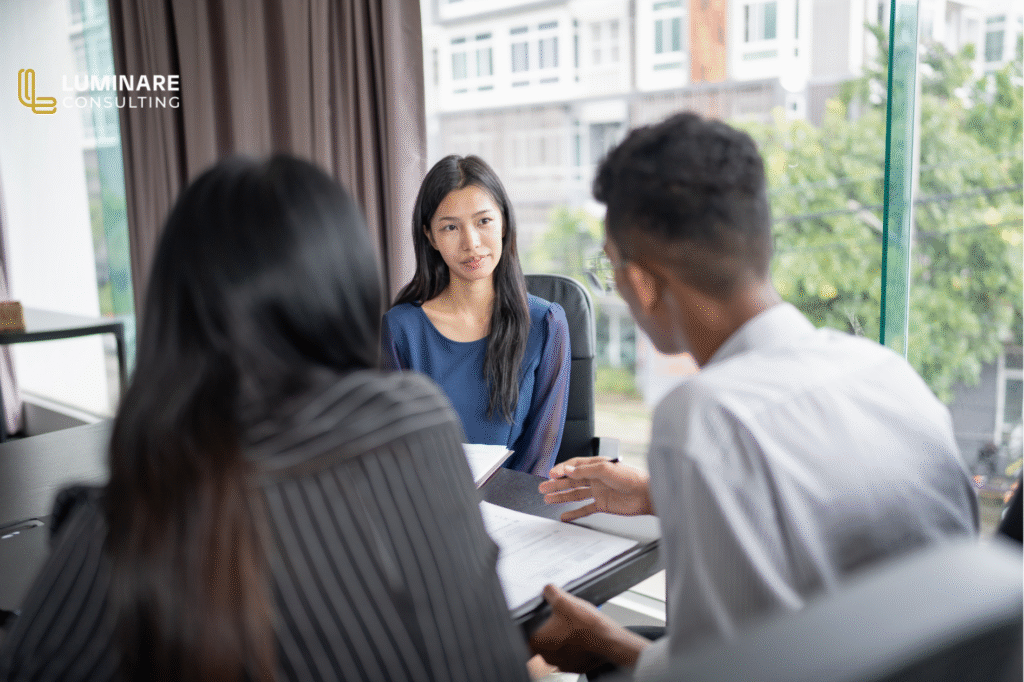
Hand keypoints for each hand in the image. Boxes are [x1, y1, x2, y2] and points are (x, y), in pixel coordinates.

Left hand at [529, 584, 648, 672]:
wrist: (611, 642)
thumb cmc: (588, 627)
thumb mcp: (565, 600)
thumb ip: (550, 592)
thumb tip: (546, 589)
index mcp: (538, 643)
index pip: (526, 632)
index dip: (533, 622)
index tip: (540, 616)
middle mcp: (547, 657)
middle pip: (542, 639)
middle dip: (550, 628)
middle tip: (561, 618)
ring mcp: (562, 664)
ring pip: (557, 647)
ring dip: (563, 637)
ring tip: (574, 625)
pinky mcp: (576, 666)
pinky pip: (571, 653)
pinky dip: (575, 645)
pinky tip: (582, 634)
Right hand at [539, 457, 652, 521]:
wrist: (647, 494)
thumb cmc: (632, 477)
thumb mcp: (606, 469)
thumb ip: (585, 470)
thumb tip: (567, 470)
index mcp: (596, 465)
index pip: (573, 467)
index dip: (561, 470)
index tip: (550, 475)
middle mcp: (596, 478)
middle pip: (571, 481)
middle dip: (556, 484)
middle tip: (543, 488)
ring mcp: (598, 492)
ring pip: (575, 494)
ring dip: (561, 496)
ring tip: (548, 499)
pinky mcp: (602, 504)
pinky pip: (585, 509)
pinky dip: (574, 512)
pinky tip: (565, 515)